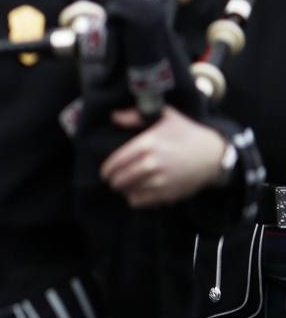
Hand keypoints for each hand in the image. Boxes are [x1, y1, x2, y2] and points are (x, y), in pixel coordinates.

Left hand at [100, 107, 228, 207]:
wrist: (214, 154)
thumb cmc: (187, 133)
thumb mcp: (164, 116)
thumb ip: (135, 115)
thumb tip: (113, 116)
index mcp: (147, 144)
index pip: (116, 162)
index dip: (107, 169)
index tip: (105, 172)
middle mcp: (151, 163)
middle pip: (120, 179)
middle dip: (113, 181)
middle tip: (112, 180)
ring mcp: (160, 180)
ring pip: (129, 191)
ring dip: (124, 190)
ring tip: (124, 186)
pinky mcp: (168, 193)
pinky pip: (142, 201)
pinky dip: (135, 199)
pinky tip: (137, 193)